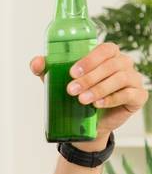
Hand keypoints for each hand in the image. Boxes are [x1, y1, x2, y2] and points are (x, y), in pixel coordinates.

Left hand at [29, 41, 149, 139]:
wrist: (86, 124)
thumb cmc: (76, 95)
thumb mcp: (58, 82)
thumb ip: (47, 70)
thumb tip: (36, 62)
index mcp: (108, 56)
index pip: (106, 49)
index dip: (90, 59)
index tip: (72, 72)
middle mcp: (123, 64)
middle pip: (112, 64)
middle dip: (90, 77)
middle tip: (71, 90)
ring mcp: (133, 80)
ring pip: (121, 78)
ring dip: (99, 88)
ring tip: (81, 99)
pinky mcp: (138, 97)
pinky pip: (129, 94)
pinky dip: (112, 99)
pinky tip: (98, 104)